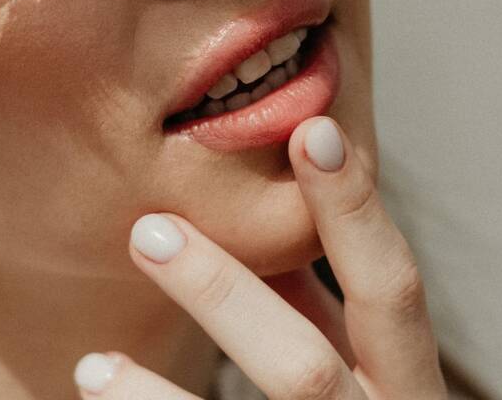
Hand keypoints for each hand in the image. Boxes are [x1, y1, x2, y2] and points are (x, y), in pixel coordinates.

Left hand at [73, 117, 447, 398]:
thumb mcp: (367, 376)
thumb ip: (326, 311)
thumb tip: (285, 221)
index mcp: (409, 386)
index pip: (392, 288)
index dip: (356, 210)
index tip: (310, 129)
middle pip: (304, 370)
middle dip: (224, 296)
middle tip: (144, 231)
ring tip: (91, 368)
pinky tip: (101, 395)